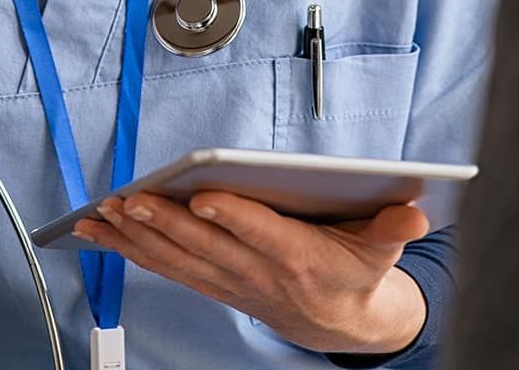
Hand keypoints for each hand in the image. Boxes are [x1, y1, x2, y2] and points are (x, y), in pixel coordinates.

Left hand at [73, 191, 429, 355]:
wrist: (339, 322)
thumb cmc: (355, 272)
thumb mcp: (383, 249)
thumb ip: (394, 227)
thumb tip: (415, 212)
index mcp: (299, 256)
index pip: (261, 234)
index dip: (233, 216)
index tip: (204, 196)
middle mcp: (258, 272)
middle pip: (206, 245)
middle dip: (165, 223)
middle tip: (132, 199)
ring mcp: (230, 281)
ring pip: (178, 258)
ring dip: (137, 237)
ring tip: (103, 214)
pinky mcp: (212, 283)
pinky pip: (166, 267)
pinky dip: (131, 249)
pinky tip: (103, 232)